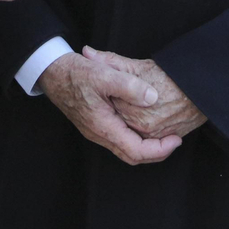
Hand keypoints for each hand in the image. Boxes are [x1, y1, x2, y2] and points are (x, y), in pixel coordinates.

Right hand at [37, 51, 183, 165]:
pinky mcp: (95, 124)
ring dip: (146, 147)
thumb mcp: (104, 74)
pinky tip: (144, 125)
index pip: (136, 151)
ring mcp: (96, 131)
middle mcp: (99, 134)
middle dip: (156, 153)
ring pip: (125, 149)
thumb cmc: (76, 73)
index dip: (159, 149)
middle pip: (132, 156)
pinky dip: (135, 138)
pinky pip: (119, 140)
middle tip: (174, 140)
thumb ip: (130, 86)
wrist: (52, 73)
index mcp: (103, 126)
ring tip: (164, 135)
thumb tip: (152, 98)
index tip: (176, 139)